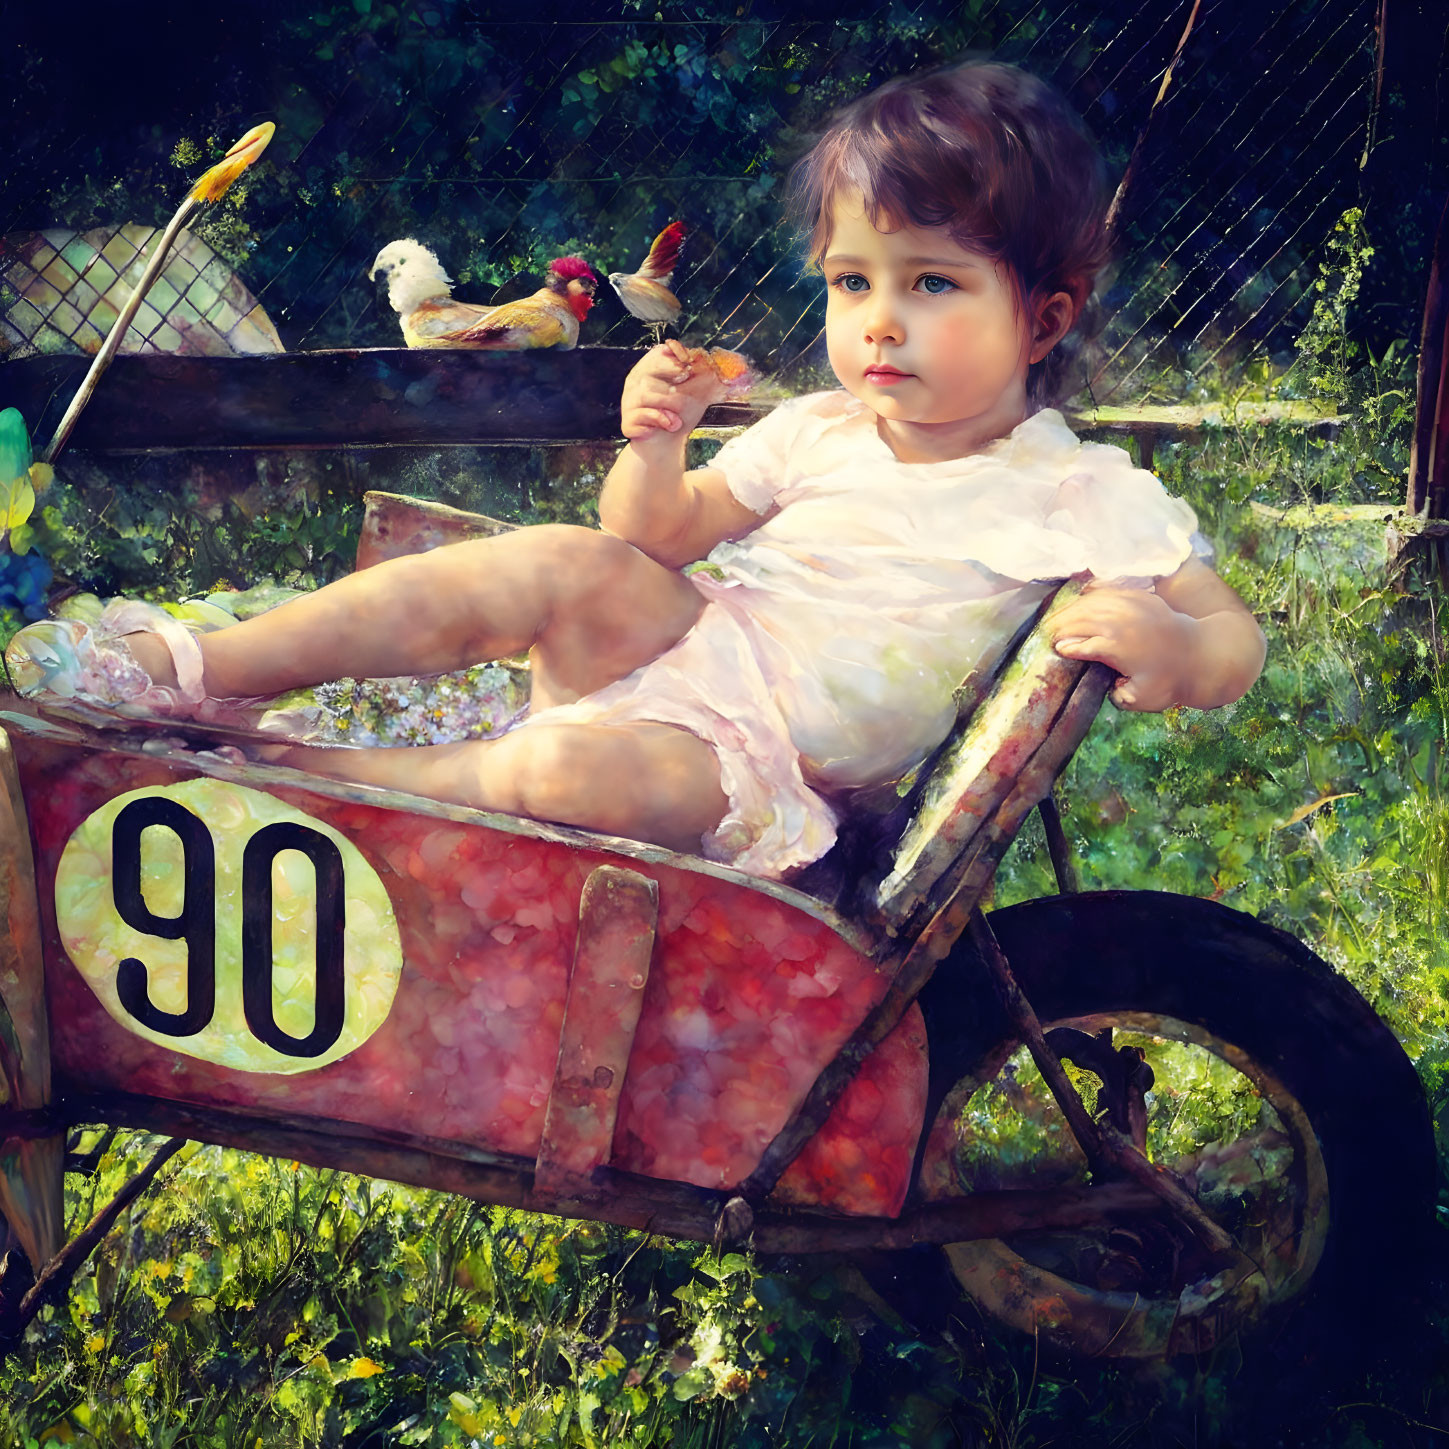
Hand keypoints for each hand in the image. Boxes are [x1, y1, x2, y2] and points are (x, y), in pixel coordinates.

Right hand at [620, 340, 726, 441]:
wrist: (666, 444)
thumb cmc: (679, 414)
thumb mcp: (698, 393)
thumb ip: (710, 377)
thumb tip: (735, 363)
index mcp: (653, 368)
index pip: (660, 352)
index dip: (675, 357)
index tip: (688, 367)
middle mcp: (637, 381)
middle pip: (649, 373)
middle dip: (669, 384)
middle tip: (683, 392)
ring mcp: (629, 402)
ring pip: (645, 395)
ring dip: (667, 408)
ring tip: (677, 421)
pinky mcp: (628, 422)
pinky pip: (640, 417)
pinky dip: (657, 422)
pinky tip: (668, 427)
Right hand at [1051, 585, 1194, 711]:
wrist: (1203, 654)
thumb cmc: (1170, 680)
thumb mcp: (1142, 697)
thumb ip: (1118, 695)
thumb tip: (1104, 686)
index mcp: (1117, 646)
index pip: (1080, 643)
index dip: (1065, 647)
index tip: (1055, 651)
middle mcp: (1121, 622)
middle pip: (1080, 618)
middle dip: (1061, 626)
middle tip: (1047, 633)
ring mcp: (1131, 606)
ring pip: (1092, 601)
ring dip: (1073, 609)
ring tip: (1058, 617)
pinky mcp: (1141, 597)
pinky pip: (1110, 590)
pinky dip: (1093, 594)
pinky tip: (1083, 597)